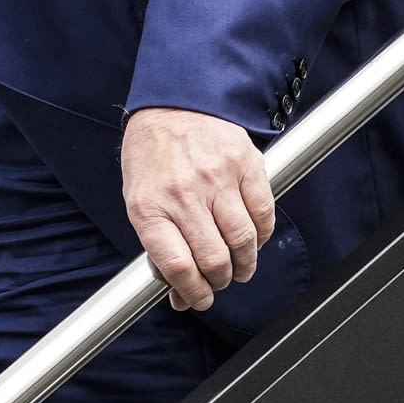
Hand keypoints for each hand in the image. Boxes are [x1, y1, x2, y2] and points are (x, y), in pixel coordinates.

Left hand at [122, 107, 276, 311]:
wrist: (173, 103)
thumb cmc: (152, 156)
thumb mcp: (140, 202)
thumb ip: (159, 250)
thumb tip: (180, 296)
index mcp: (150, 206)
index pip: (177, 266)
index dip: (193, 293)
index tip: (198, 299)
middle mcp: (184, 193)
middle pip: (214, 260)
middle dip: (220, 281)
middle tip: (219, 280)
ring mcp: (217, 178)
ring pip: (244, 242)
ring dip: (245, 264)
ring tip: (239, 267)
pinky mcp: (246, 164)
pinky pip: (264, 215)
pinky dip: (262, 236)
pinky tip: (252, 238)